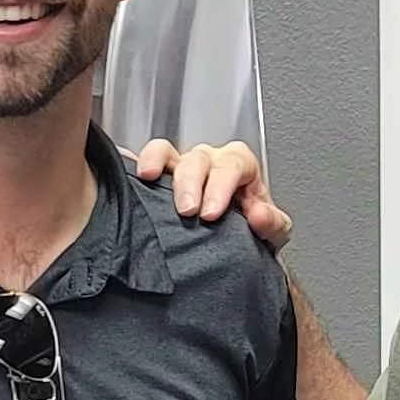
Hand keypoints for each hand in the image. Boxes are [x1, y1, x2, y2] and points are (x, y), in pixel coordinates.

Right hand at [133, 137, 290, 250]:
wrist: (235, 247)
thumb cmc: (251, 228)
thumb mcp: (270, 230)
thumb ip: (271, 222)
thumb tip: (259, 215)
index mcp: (238, 168)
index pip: (232, 165)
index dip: (221, 186)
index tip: (212, 212)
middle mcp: (209, 164)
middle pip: (196, 160)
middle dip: (190, 183)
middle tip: (188, 210)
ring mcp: (181, 170)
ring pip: (166, 152)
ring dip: (157, 162)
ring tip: (148, 176)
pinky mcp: (157, 181)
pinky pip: (142, 163)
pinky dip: (132, 162)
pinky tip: (127, 170)